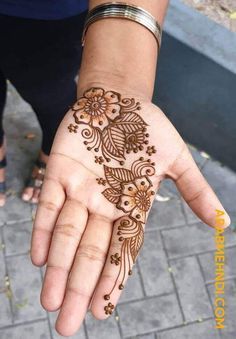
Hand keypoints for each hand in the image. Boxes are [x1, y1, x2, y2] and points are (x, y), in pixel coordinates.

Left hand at [31, 86, 229, 335]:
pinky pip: (48, 206)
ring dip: (57, 267)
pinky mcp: (59, 172)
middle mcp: (103, 206)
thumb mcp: (176, 159)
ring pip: (66, 235)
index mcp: (130, 206)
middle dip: (78, 287)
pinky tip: (37, 258)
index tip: (101, 311)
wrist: (118, 100)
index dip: (112, 280)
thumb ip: (195, 191)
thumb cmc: (148, 129)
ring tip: (50, 300)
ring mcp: (80, 190)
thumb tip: (224, 223)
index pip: (122, 251)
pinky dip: (41, 230)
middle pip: (90, 253)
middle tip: (66, 325)